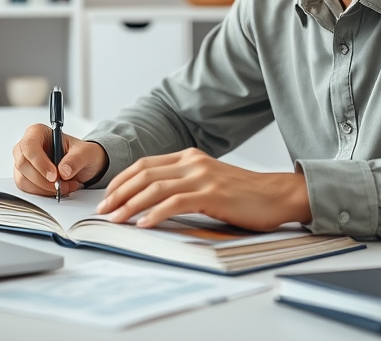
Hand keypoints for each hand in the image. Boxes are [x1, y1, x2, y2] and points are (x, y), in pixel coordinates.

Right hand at [13, 123, 107, 197]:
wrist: (83, 166)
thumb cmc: (81, 153)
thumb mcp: (86, 152)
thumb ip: (76, 159)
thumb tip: (63, 170)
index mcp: (39, 132)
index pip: (29, 145)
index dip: (39, 162)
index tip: (54, 175)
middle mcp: (28, 147)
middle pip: (23, 164)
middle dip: (42, 179)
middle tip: (60, 184)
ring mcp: (24, 162)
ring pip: (23, 179)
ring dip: (43, 188)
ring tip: (64, 186)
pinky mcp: (25, 177)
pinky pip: (26, 189)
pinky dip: (42, 193)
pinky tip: (56, 189)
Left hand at [96, 148, 311, 230]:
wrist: (277, 196)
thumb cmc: (244, 194)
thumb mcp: (209, 181)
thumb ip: (184, 184)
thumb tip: (152, 201)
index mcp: (189, 156)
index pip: (145, 165)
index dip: (122, 180)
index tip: (107, 196)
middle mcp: (193, 162)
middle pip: (144, 174)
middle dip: (119, 193)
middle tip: (103, 210)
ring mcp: (202, 176)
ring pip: (155, 188)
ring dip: (131, 205)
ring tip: (116, 219)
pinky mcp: (212, 194)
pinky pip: (175, 203)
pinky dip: (155, 213)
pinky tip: (144, 224)